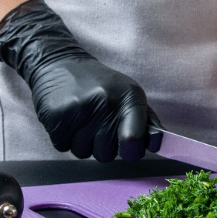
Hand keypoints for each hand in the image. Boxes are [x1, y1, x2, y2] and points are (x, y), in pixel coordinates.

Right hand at [0, 0, 160, 161]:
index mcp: (129, 97)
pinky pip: (64, 147)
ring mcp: (80, 109)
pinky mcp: (57, 116)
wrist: (58, 63)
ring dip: (82, 143)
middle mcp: (106, 102)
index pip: (134, 140)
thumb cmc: (98, 84)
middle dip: (101, 147)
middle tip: (96, 124)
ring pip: (84, 153)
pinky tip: (67, 119)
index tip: (127, 148)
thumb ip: (146, 121)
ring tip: (80, 119)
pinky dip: (64, 138)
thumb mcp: (128, 94)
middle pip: (107, 155)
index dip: (131, 151)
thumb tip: (158, 144)